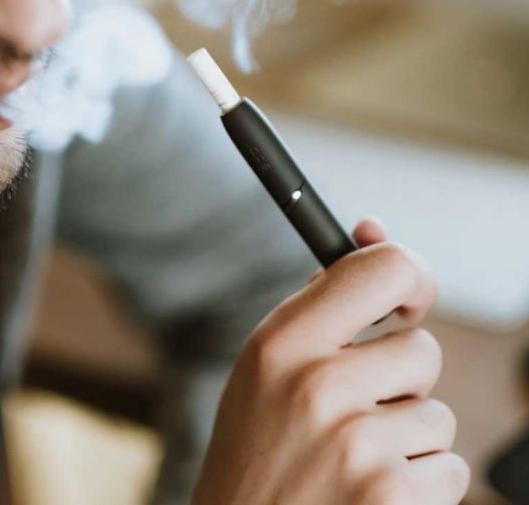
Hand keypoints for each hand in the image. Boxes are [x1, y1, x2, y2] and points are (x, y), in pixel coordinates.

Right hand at [194, 218, 469, 503]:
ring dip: (407, 438)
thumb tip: (374, 228)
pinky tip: (366, 493)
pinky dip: (419, 483)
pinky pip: (450, 468)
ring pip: (438, 415)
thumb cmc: (255, 450)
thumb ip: (322, 302)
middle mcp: (318, 386)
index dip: (413, 277)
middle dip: (399, 382)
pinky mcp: (389, 496)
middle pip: (422, 350)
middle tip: (351, 411)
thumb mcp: (264, 367)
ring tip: (350, 459)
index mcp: (281, 343)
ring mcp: (357, 445)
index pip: (383, 269)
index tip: (410, 301)